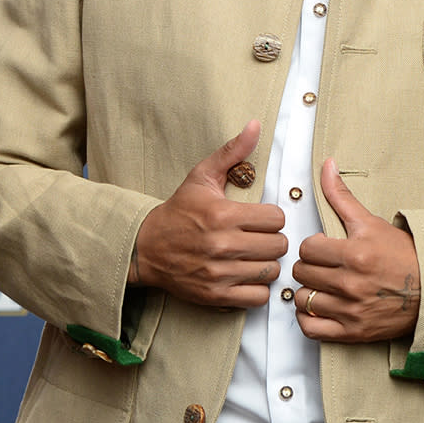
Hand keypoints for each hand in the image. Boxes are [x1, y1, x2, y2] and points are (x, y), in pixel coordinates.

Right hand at [131, 120, 285, 307]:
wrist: (146, 248)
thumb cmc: (179, 212)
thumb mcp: (202, 176)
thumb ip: (232, 152)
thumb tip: (255, 125)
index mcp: (222, 215)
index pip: (276, 219)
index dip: (272, 217)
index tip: (261, 218)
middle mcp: (222, 245)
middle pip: (278, 245)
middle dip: (272, 240)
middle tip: (259, 237)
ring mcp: (219, 273)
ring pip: (271, 271)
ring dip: (266, 264)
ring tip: (254, 256)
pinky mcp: (216, 295)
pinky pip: (258, 297)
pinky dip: (257, 288)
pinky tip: (247, 275)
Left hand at [293, 159, 419, 342]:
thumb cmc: (402, 255)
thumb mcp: (371, 222)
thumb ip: (342, 196)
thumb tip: (327, 165)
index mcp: (355, 254)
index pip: (306, 249)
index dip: (313, 246)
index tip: (324, 248)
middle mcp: (351, 284)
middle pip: (302, 273)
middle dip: (310, 266)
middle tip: (323, 265)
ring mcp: (351, 310)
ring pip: (303, 299)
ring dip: (309, 291)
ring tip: (323, 285)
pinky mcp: (353, 332)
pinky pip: (311, 328)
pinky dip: (309, 318)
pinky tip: (319, 307)